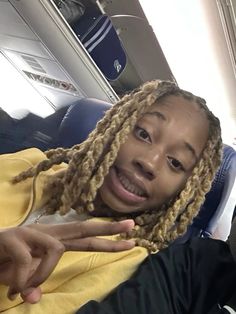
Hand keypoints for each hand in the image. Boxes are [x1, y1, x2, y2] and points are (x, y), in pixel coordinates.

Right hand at [0, 220, 134, 302]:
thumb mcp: (23, 276)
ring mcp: (31, 233)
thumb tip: (35, 299)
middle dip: (108, 228)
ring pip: (56, 248)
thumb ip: (33, 283)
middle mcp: (46, 232)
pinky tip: (11, 288)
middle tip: (132, 226)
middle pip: (82, 228)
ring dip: (43, 274)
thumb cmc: (3, 260)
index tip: (130, 238)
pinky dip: (21, 279)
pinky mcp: (14, 238)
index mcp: (52, 239)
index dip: (107, 239)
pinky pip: (26, 262)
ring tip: (23, 288)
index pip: (85, 237)